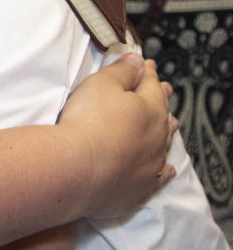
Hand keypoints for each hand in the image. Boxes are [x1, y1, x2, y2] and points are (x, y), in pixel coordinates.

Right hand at [57, 54, 176, 218]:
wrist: (78, 169)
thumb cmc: (88, 121)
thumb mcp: (101, 84)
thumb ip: (122, 71)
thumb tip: (138, 61)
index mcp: (151, 108)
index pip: (150, 84)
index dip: (147, 72)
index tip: (148, 64)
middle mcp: (157, 137)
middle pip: (162, 113)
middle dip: (161, 99)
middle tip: (165, 89)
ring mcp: (151, 165)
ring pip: (164, 144)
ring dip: (166, 131)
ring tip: (171, 122)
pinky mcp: (140, 188)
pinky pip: (159, 178)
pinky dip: (165, 171)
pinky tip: (168, 170)